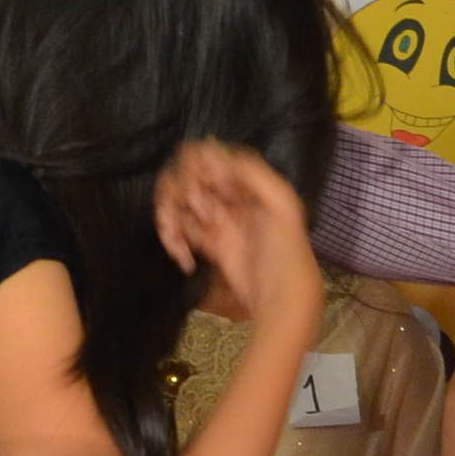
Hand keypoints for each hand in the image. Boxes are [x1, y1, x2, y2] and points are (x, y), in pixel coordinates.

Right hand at [152, 140, 324, 336]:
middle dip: (183, 190)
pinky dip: (173, 241)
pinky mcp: (205, 243)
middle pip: (187, 176)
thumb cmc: (286, 250)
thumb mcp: (282, 205)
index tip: (209, 184)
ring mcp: (215, 219)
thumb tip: (214, 157)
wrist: (279, 298)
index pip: (210, 157)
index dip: (201, 166)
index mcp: (247, 182)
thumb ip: (253, 173)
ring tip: (175, 239)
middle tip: (202, 213)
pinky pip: (178, 229)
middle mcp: (228, 196)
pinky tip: (184, 259)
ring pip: (177, 202)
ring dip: (168, 216)